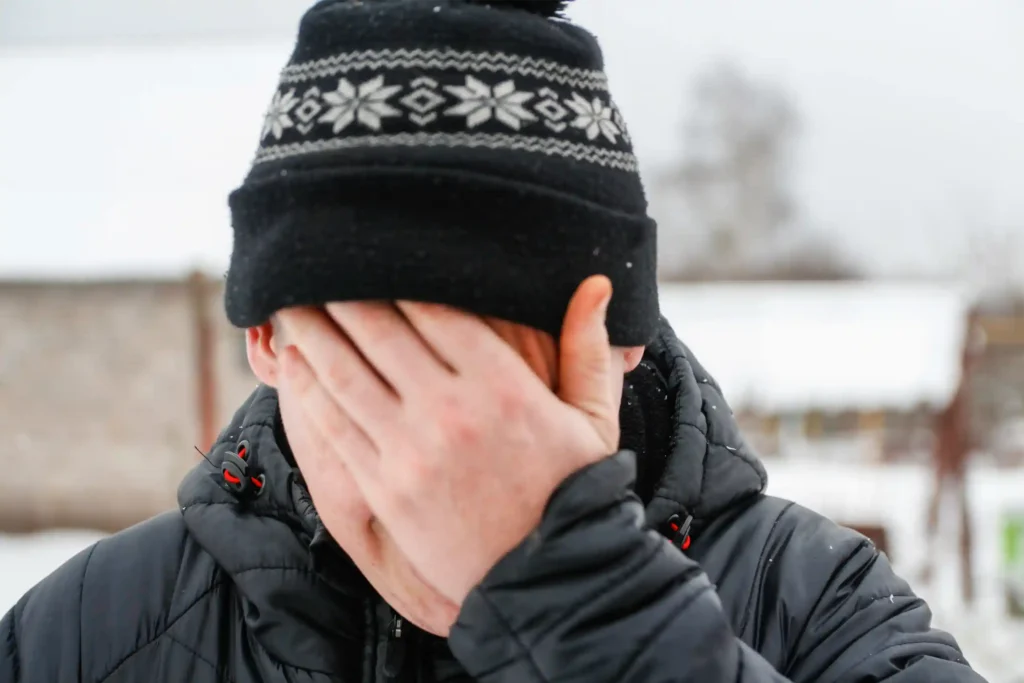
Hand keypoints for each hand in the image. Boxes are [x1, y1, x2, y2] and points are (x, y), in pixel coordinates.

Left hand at [277, 276, 618, 605]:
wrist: (547, 579)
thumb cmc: (574, 491)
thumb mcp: (594, 419)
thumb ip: (587, 348)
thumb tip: (596, 282)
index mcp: (503, 386)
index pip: (433, 310)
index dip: (394, 276)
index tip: (372, 253)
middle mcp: (449, 411)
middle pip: (378, 331)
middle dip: (340, 293)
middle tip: (315, 265)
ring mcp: (410, 451)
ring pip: (344, 373)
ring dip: (311, 332)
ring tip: (289, 303)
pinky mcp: (384, 489)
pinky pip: (334, 427)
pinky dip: (308, 391)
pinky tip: (294, 364)